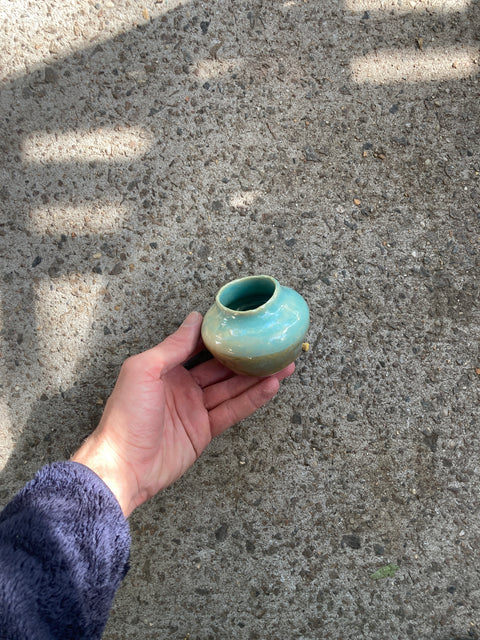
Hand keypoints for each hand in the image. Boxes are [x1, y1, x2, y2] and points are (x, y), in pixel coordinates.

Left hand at [72, 312, 293, 515]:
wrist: (123, 466)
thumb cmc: (126, 416)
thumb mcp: (143, 371)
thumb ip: (172, 346)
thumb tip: (195, 318)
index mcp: (165, 369)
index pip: (198, 347)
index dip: (221, 336)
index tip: (244, 324)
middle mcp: (182, 387)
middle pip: (221, 368)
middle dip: (247, 357)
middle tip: (273, 346)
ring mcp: (195, 410)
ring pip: (232, 389)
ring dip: (257, 377)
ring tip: (284, 365)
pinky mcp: (204, 431)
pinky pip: (232, 411)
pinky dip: (252, 400)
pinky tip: (270, 387)